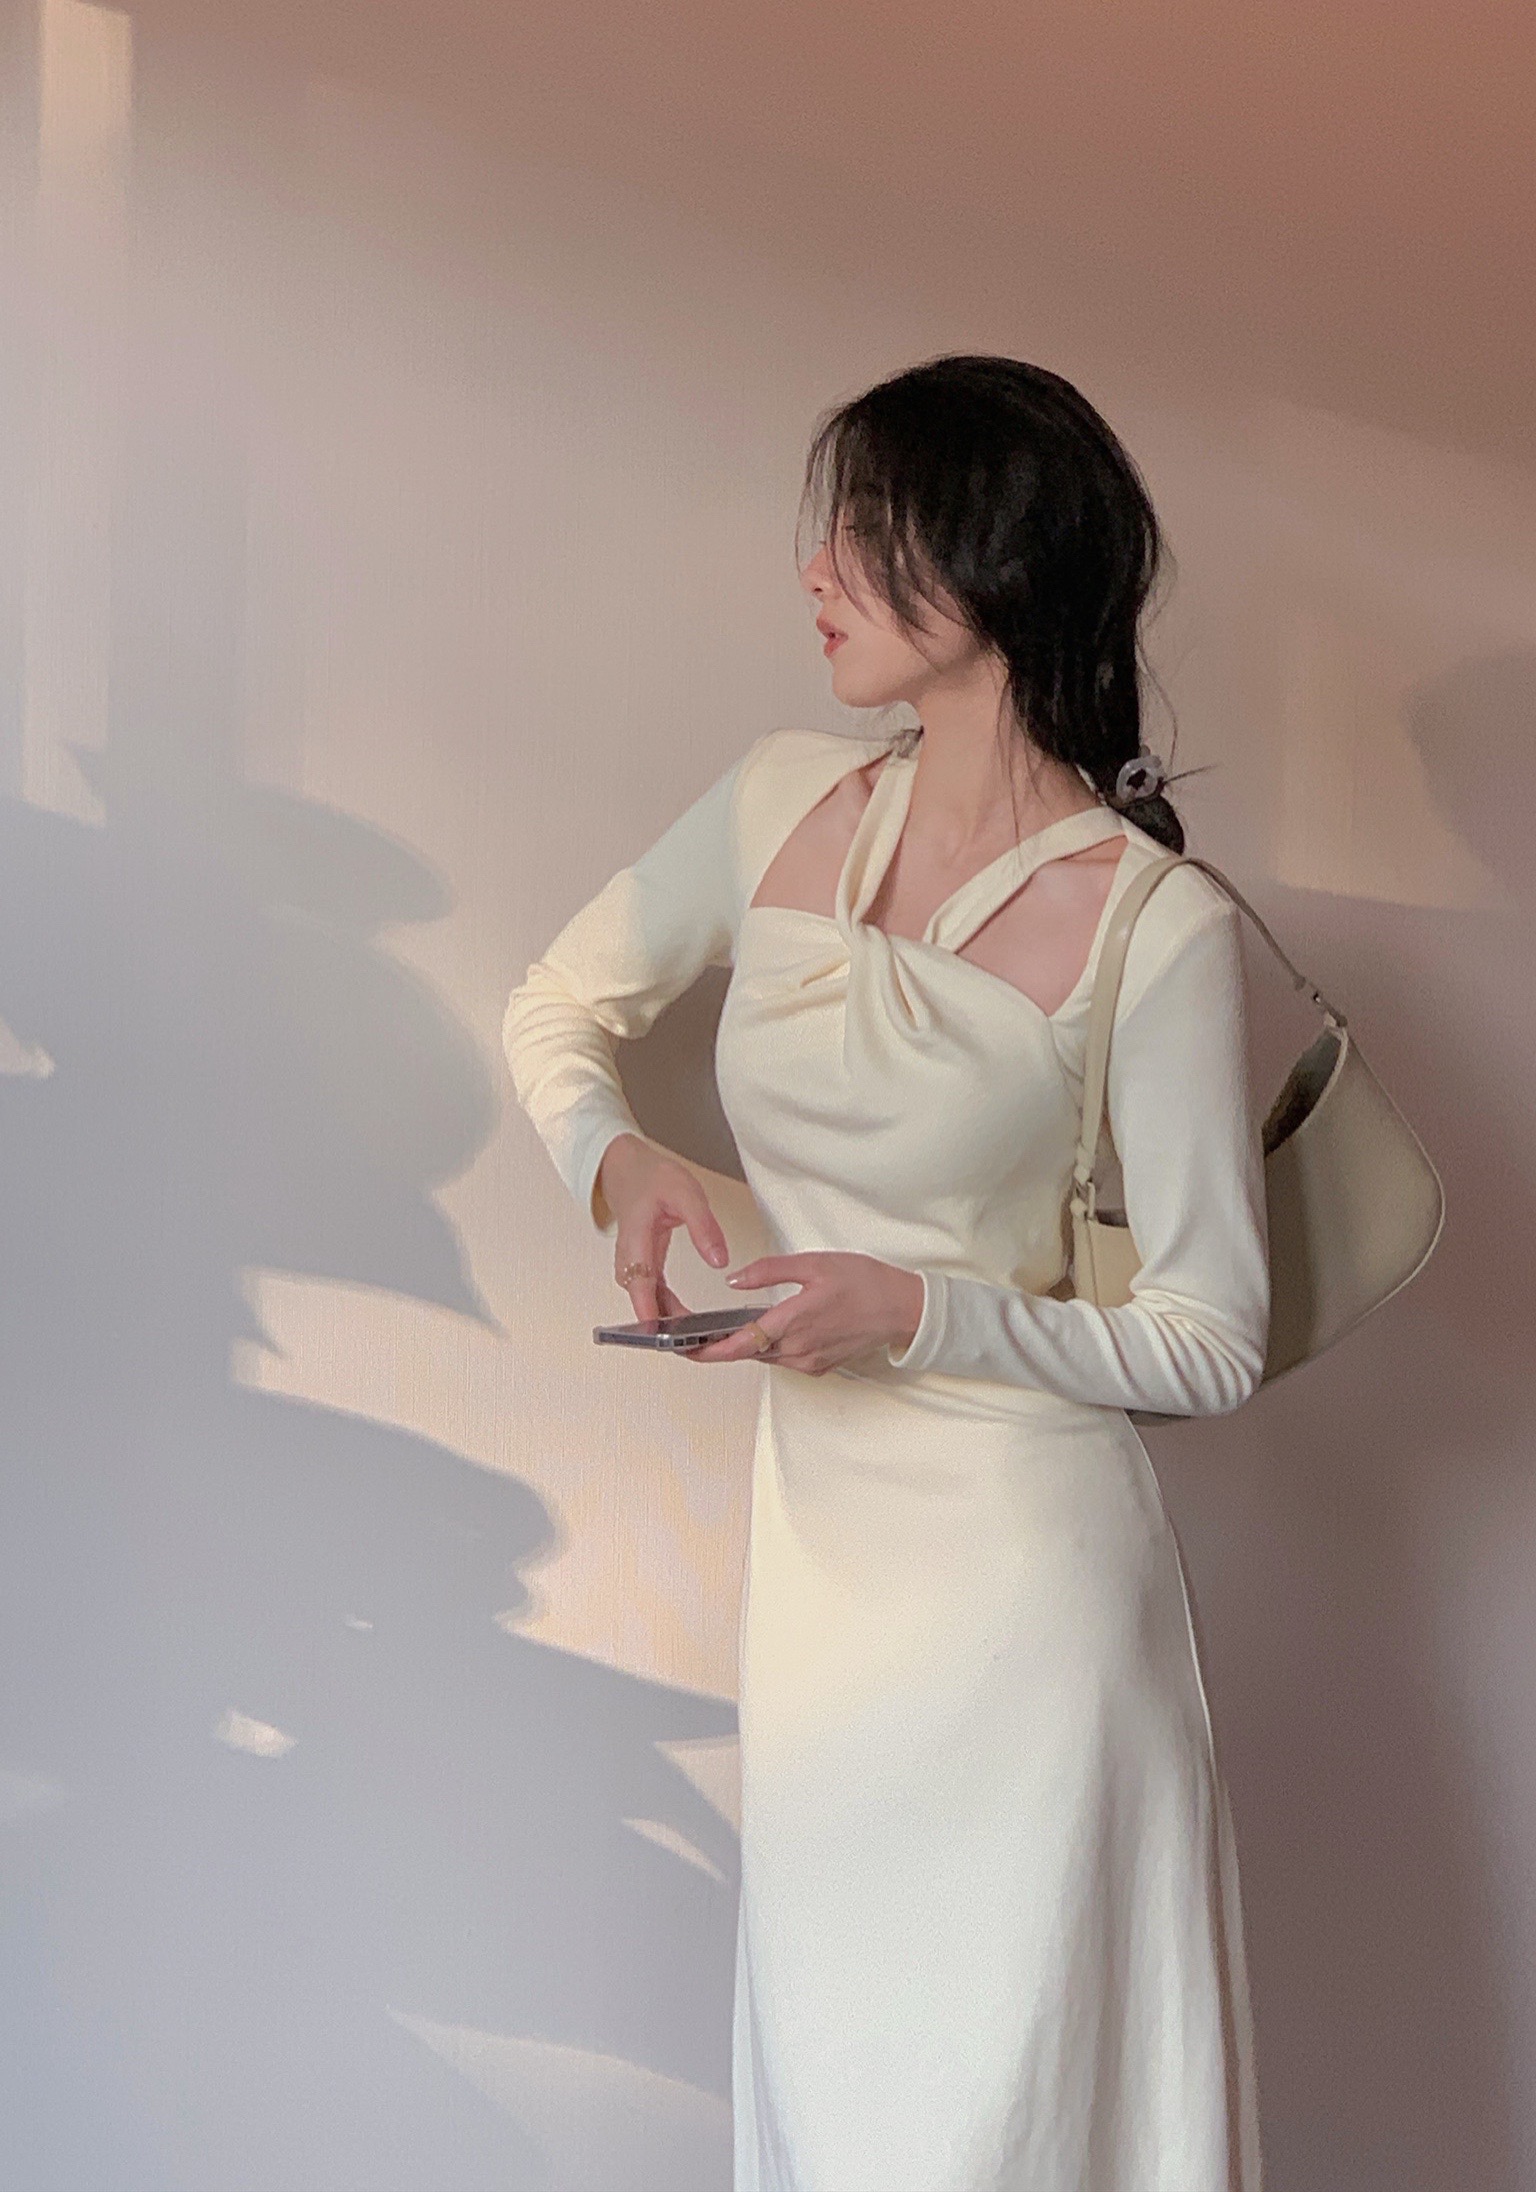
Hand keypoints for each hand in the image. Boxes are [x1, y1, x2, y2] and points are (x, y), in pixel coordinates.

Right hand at [598, 1132, 729, 1321]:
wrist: (627, 1170)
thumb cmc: (651, 1179)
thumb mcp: (687, 1194)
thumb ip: (704, 1227)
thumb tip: (719, 1261)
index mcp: (636, 1238)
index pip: (639, 1281)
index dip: (647, 1311)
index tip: (659, 1334)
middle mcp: (629, 1257)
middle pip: (642, 1300)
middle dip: (662, 1326)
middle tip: (692, 1343)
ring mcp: (633, 1264)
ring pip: (646, 1301)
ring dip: (666, 1320)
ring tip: (695, 1338)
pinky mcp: (641, 1267)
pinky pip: (651, 1294)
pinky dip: (666, 1309)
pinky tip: (686, 1321)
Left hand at [686, 1252, 924, 1375]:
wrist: (904, 1308)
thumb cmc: (865, 1282)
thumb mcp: (814, 1263)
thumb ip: (769, 1271)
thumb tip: (734, 1280)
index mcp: (794, 1322)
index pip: (740, 1344)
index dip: (709, 1350)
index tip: (685, 1348)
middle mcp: (799, 1350)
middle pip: (748, 1352)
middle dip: (721, 1345)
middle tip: (695, 1333)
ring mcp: (810, 1361)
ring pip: (765, 1356)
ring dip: (746, 1345)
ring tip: (723, 1330)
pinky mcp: (820, 1365)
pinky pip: (784, 1359)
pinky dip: (769, 1347)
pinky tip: (765, 1331)